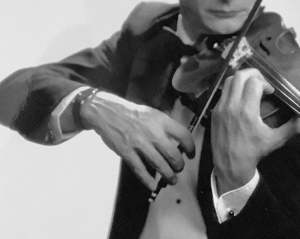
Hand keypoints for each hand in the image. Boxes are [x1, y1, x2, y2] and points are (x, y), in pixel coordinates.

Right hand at [80, 91, 194, 190]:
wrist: (108, 112)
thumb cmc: (132, 113)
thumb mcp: (152, 113)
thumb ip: (164, 126)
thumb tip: (177, 140)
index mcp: (161, 120)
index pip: (183, 135)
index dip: (190, 147)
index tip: (191, 154)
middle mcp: (153, 133)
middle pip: (173, 154)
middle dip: (179, 165)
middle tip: (179, 168)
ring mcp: (140, 144)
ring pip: (159, 165)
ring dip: (168, 175)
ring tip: (172, 180)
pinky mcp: (127, 153)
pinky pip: (140, 170)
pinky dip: (147, 180)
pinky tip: (152, 186)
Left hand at [211, 68, 299, 195]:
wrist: (230, 165)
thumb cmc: (253, 152)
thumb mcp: (274, 141)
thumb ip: (290, 129)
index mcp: (247, 110)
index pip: (254, 83)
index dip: (265, 83)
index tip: (270, 92)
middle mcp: (232, 105)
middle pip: (239, 76)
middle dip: (253, 74)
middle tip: (261, 82)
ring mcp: (221, 107)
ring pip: (229, 81)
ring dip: (241, 79)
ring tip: (250, 86)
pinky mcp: (215, 111)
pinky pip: (223, 92)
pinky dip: (233, 89)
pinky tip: (240, 98)